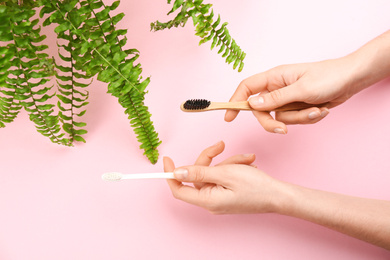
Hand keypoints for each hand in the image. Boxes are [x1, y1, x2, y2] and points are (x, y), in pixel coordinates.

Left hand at [164, 141, 285, 213]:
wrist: (280, 196)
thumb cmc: (256, 187)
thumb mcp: (226, 174)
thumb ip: (199, 172)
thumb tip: (177, 172)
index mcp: (207, 200)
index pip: (179, 189)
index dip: (170, 175)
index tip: (167, 159)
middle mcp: (210, 201)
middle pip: (198, 175)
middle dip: (210, 158)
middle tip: (221, 145)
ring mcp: (219, 198)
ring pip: (213, 172)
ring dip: (228, 162)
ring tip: (246, 160)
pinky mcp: (227, 193)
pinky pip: (222, 176)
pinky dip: (234, 167)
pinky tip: (248, 164)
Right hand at [225, 57, 362, 133]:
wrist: (352, 80)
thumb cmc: (328, 77)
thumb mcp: (301, 89)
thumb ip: (275, 99)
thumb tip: (252, 104)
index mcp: (274, 77)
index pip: (247, 88)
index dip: (235, 101)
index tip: (228, 117)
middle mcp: (278, 88)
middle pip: (262, 111)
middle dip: (274, 122)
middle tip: (284, 129)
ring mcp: (288, 99)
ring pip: (281, 118)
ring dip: (300, 118)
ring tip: (317, 109)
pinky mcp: (297, 107)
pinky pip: (294, 120)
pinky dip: (308, 118)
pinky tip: (321, 109)